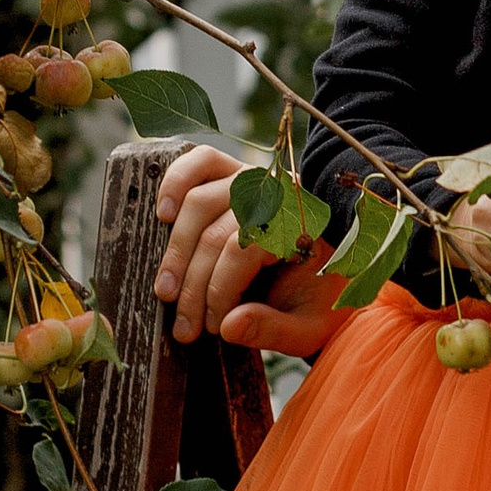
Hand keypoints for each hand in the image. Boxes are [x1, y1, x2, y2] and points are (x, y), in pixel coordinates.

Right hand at [150, 142, 337, 356]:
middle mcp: (278, 197)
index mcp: (301, 232)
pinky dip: (176, 181)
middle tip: (184, 327)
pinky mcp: (234, 173)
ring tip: (165, 292)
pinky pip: (202, 162)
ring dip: (176, 250)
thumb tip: (228, 326)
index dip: (219, 291)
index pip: (242, 252)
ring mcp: (255, 180)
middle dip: (193, 285)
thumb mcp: (307, 328)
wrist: (327, 274)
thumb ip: (273, 328)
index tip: (213, 327)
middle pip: (215, 233)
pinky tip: (163, 216)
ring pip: (199, 202)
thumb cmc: (316, 301)